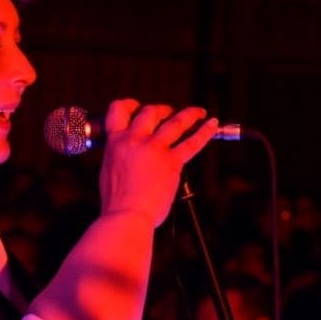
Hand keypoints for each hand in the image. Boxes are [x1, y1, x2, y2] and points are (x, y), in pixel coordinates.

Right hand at [98, 100, 218, 226]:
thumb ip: (119, 155)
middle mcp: (135, 139)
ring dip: (189, 115)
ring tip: (198, 112)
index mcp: (115, 142)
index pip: (119, 110)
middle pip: (151, 112)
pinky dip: (204, 132)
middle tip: (169, 113)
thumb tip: (129, 154)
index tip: (138, 106)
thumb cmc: (117, 201)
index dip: (130, 104)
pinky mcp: (172, 161)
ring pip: (175, 122)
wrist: (126, 215)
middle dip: (162, 110)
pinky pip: (192, 142)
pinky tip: (211, 125)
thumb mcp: (109, 170)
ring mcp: (155, 148)